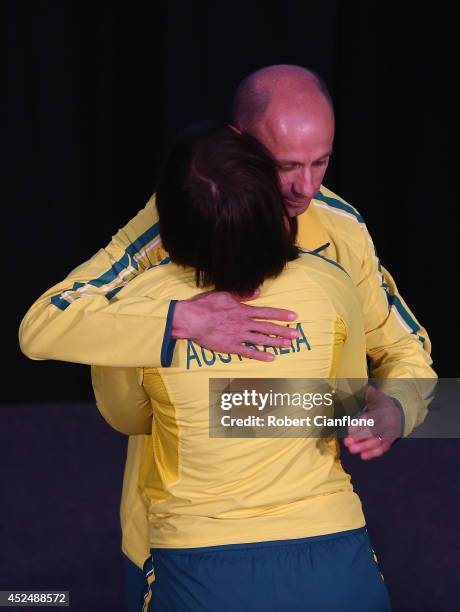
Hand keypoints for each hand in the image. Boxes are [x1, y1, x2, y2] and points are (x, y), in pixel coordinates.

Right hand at [171, 289, 298, 361]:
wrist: (191, 320)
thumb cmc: (205, 305)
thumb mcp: (224, 294)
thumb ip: (242, 295)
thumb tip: (257, 292)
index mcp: (243, 310)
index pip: (267, 312)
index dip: (282, 314)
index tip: (294, 317)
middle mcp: (244, 323)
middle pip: (268, 328)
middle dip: (283, 331)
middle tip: (296, 335)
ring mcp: (238, 336)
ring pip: (262, 340)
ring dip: (276, 343)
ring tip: (288, 346)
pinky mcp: (231, 347)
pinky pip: (249, 352)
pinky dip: (261, 355)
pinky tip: (271, 358)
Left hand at [343, 385, 401, 459]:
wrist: (398, 413)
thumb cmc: (383, 404)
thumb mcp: (378, 396)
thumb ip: (371, 394)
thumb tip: (367, 388)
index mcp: (383, 412)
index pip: (371, 420)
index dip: (360, 425)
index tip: (349, 430)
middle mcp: (387, 424)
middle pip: (373, 432)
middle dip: (359, 438)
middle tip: (347, 442)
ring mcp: (389, 434)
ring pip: (377, 442)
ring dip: (364, 447)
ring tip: (352, 449)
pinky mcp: (390, 441)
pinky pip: (382, 448)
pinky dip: (373, 453)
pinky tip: (363, 456)